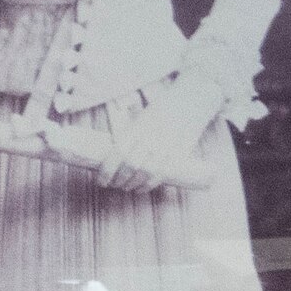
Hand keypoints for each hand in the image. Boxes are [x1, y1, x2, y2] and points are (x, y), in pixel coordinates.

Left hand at [89, 77, 223, 194]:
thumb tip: (110, 157)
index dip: (108, 170)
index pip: (119, 152)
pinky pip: (163, 173)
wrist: (189, 102)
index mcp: (138, 127)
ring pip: (146, 172)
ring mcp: (167, 146)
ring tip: (125, 187)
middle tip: (112, 184)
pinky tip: (141, 189)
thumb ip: (128, 136)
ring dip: (133, 184)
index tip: (101, 180)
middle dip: (119, 179)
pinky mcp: (179, 153)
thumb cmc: (159, 111)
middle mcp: (152, 137)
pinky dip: (149, 184)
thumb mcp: (139, 119)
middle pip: (131, 164)